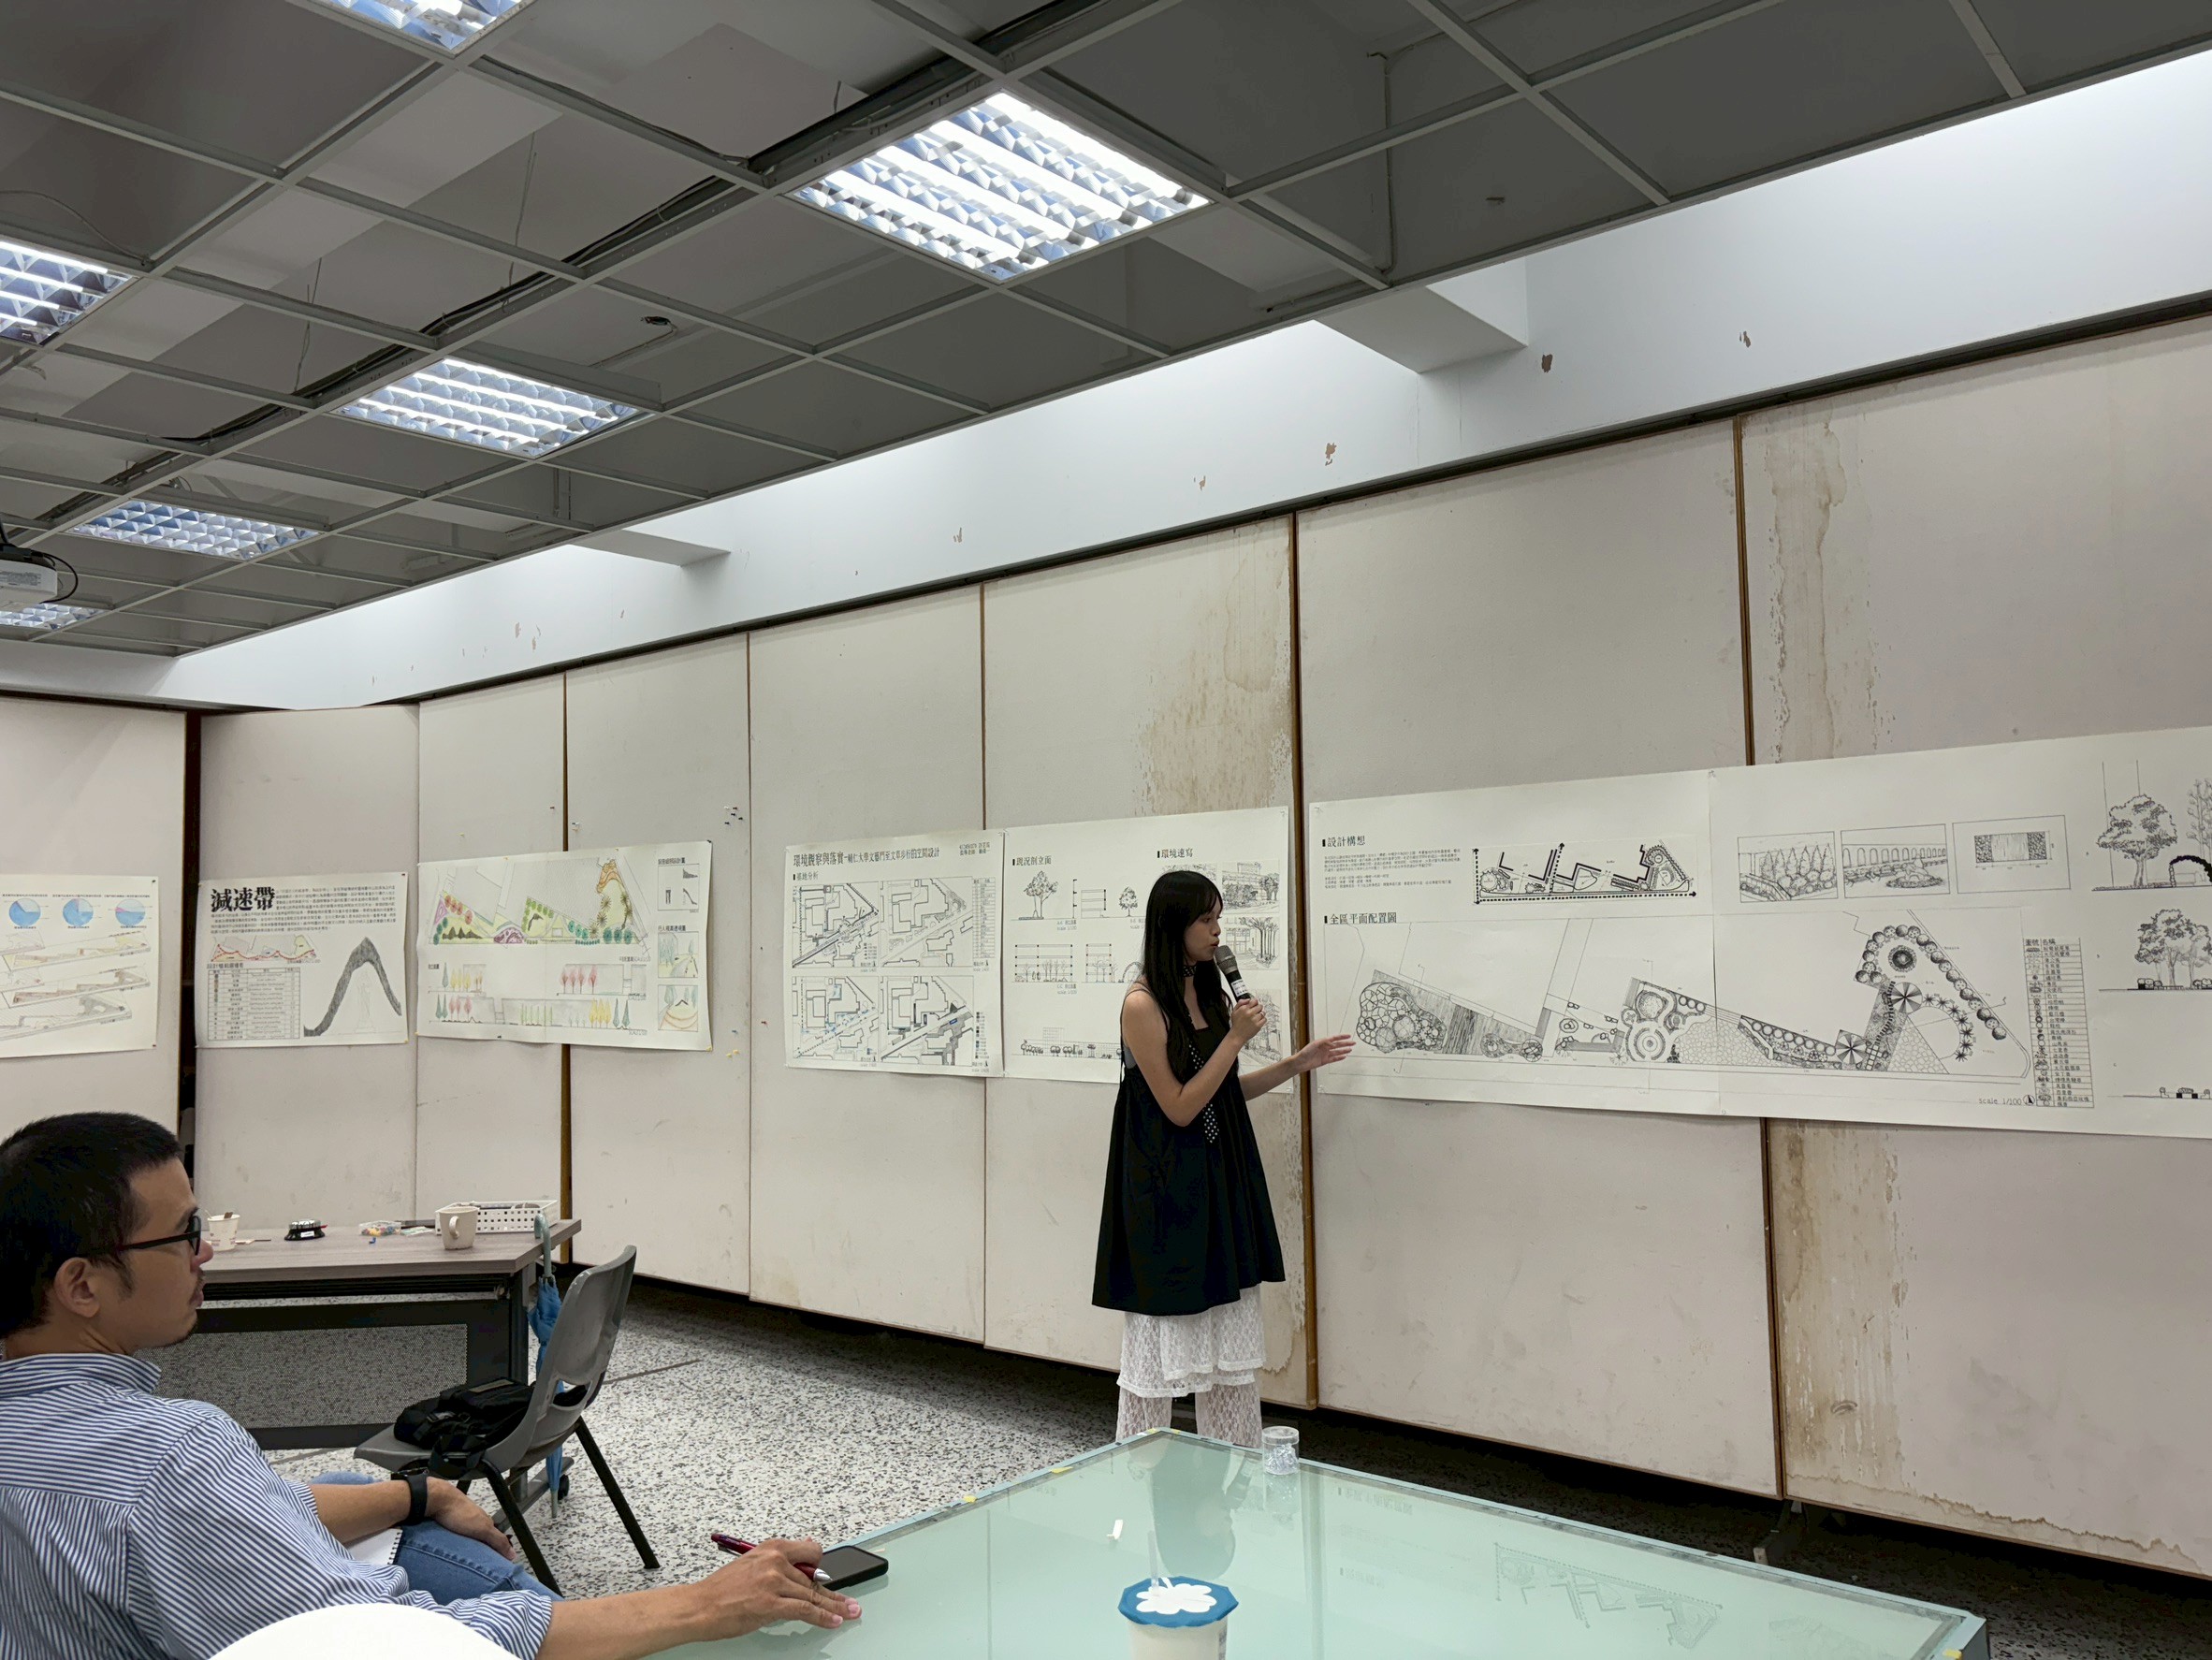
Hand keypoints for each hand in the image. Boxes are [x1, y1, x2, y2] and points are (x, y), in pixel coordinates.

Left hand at [427, 1480, 516, 1561]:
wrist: (438, 1499)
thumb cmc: (459, 1512)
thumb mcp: (483, 1529)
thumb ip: (498, 1540)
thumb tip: (512, 1553)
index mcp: (485, 1522)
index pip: (496, 1539)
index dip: (497, 1552)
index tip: (496, 1564)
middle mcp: (475, 1521)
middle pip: (482, 1538)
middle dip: (482, 1550)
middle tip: (480, 1565)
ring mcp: (461, 1520)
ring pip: (468, 1536)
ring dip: (469, 1547)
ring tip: (466, 1559)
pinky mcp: (447, 1522)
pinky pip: (455, 1535)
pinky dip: (457, 1542)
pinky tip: (453, 1548)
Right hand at [687, 1540, 860, 1636]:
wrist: (699, 1606)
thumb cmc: (721, 1589)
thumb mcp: (752, 1564)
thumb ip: (777, 1562)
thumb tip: (802, 1556)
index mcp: (771, 1548)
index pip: (811, 1552)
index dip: (821, 1569)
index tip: (828, 1579)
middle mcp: (775, 1560)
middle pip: (814, 1579)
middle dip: (832, 1593)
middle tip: (849, 1601)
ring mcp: (774, 1581)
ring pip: (813, 1595)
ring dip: (834, 1606)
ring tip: (849, 1612)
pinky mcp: (771, 1603)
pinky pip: (805, 1609)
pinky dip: (822, 1616)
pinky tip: (833, 1620)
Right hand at [1228, 997, 1266, 1047]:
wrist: (1237, 1035)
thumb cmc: (1236, 1024)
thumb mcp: (1234, 1011)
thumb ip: (1240, 1003)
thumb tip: (1248, 999)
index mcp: (1244, 1008)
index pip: (1254, 1001)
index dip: (1255, 1002)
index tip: (1254, 1004)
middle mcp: (1249, 1013)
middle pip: (1260, 1006)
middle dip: (1258, 1008)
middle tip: (1255, 1011)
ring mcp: (1254, 1019)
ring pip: (1263, 1012)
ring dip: (1260, 1014)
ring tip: (1256, 1017)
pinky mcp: (1258, 1025)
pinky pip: (1264, 1019)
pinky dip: (1262, 1020)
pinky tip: (1258, 1021)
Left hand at [1296, 1033, 1354, 1072]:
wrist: (1301, 1062)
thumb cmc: (1305, 1052)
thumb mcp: (1314, 1045)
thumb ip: (1323, 1042)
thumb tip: (1331, 1040)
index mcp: (1323, 1042)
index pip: (1335, 1038)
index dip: (1342, 1037)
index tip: (1348, 1035)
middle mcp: (1325, 1047)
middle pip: (1338, 1045)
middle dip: (1346, 1043)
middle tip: (1353, 1043)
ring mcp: (1325, 1054)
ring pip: (1337, 1052)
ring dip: (1344, 1050)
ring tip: (1350, 1049)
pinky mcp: (1325, 1061)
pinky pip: (1334, 1059)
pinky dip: (1339, 1057)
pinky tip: (1344, 1056)